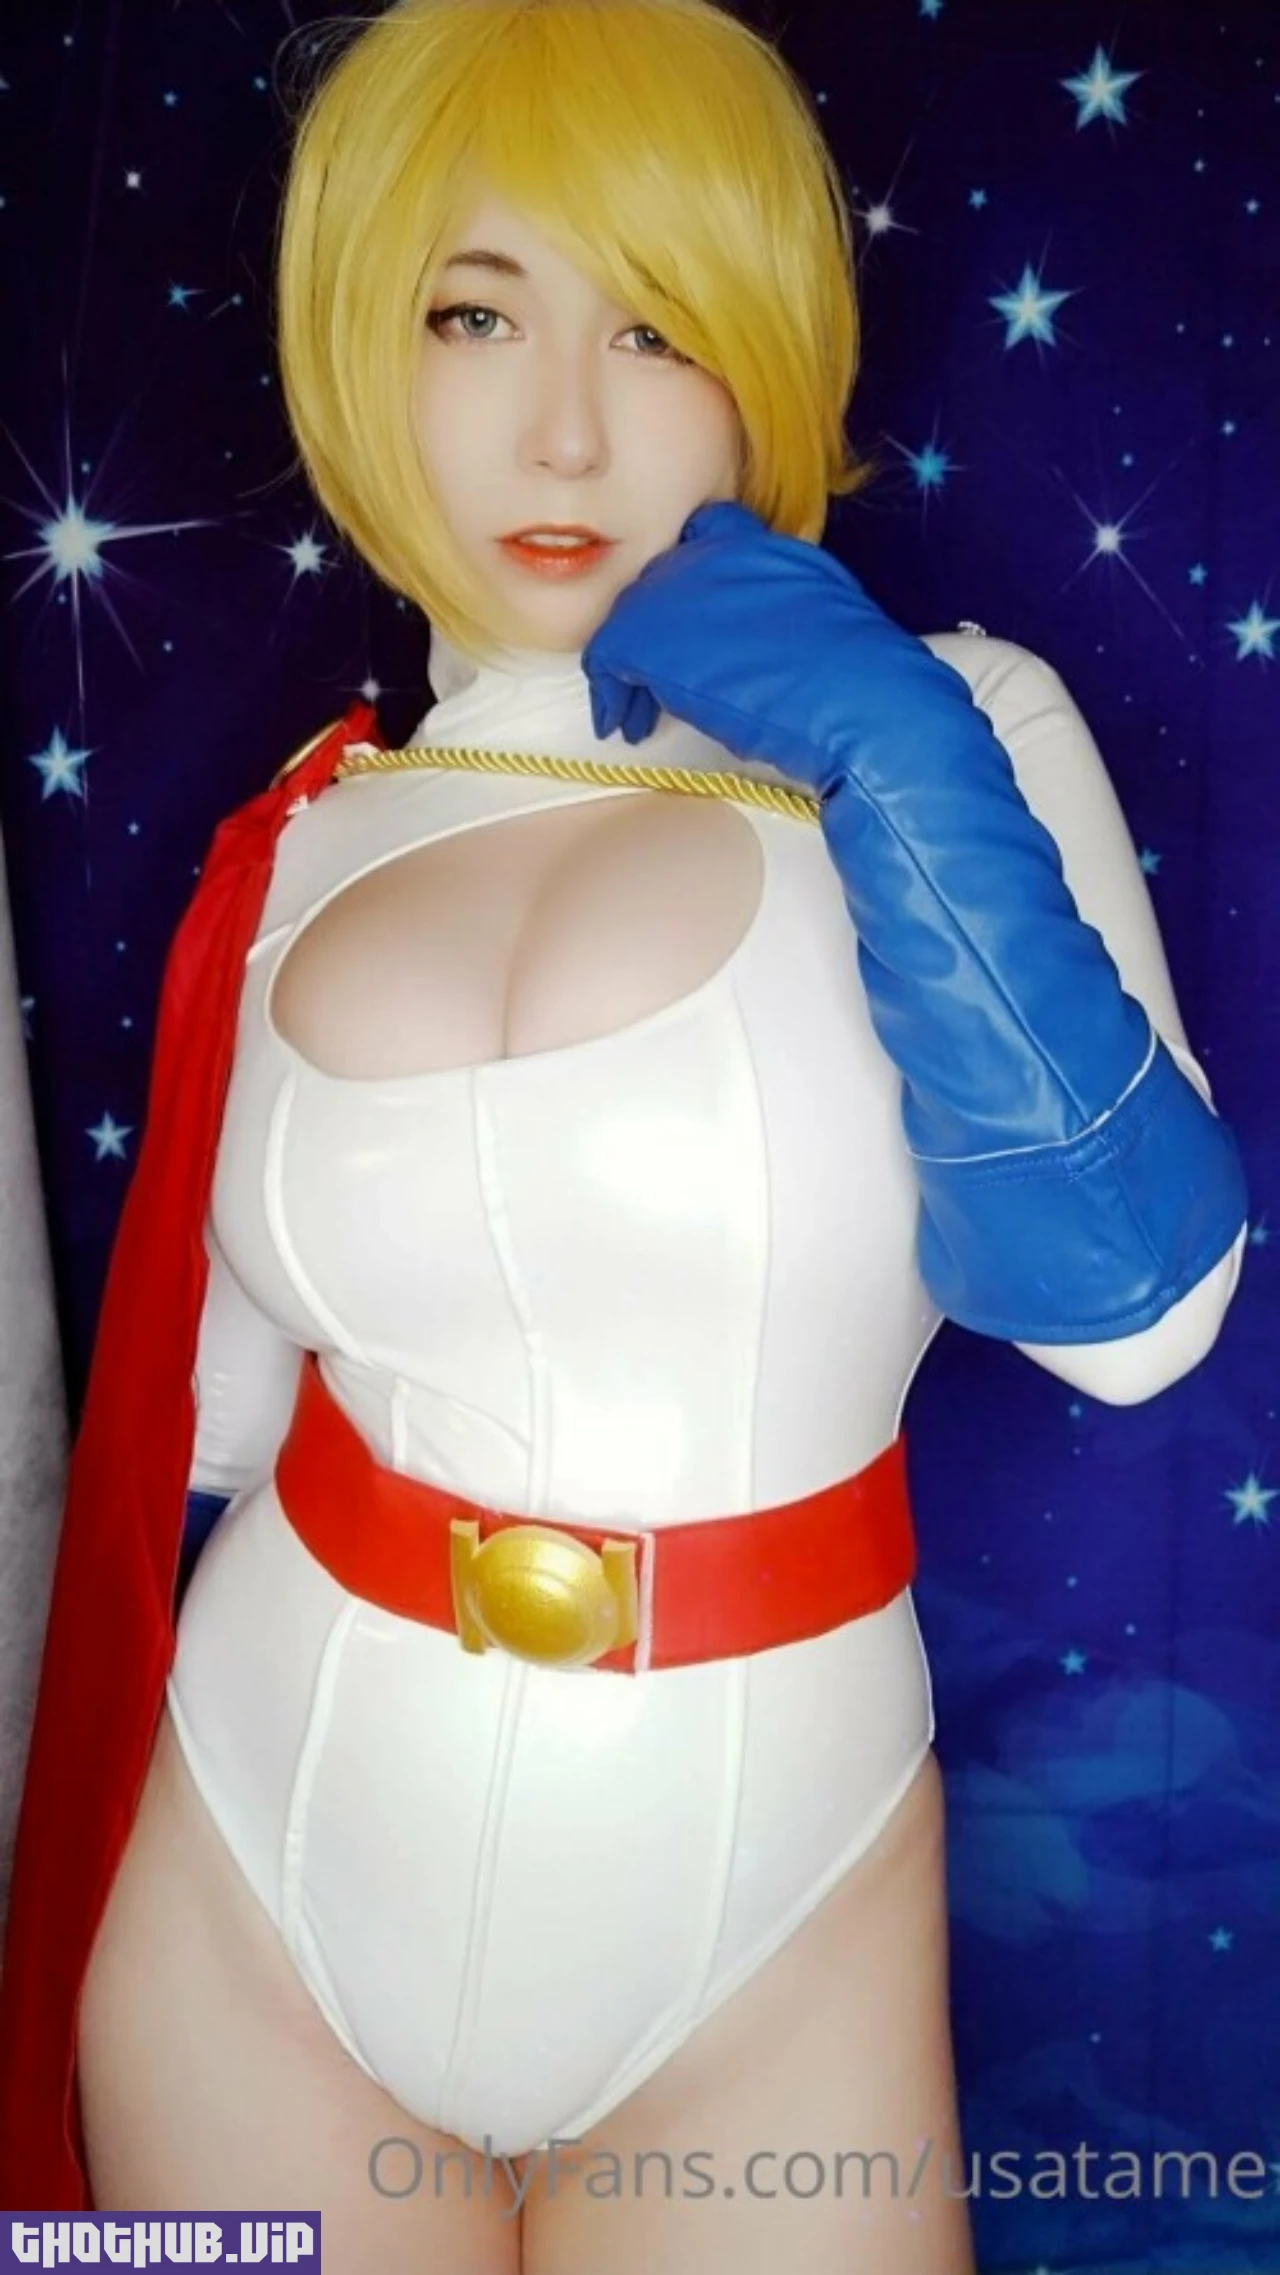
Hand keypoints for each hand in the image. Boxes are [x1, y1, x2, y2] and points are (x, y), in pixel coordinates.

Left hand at [582, 500, 937, 795]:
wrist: (859, 696)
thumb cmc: (860, 680)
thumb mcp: (827, 622)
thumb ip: (783, 614)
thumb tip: (762, 644)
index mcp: (767, 546)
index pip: (707, 536)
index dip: (688, 590)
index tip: (689, 637)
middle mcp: (718, 552)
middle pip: (659, 583)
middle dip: (651, 637)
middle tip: (653, 687)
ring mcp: (681, 587)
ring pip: (629, 619)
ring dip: (629, 671)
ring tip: (636, 715)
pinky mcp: (652, 631)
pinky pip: (609, 657)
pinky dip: (611, 694)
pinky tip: (623, 724)